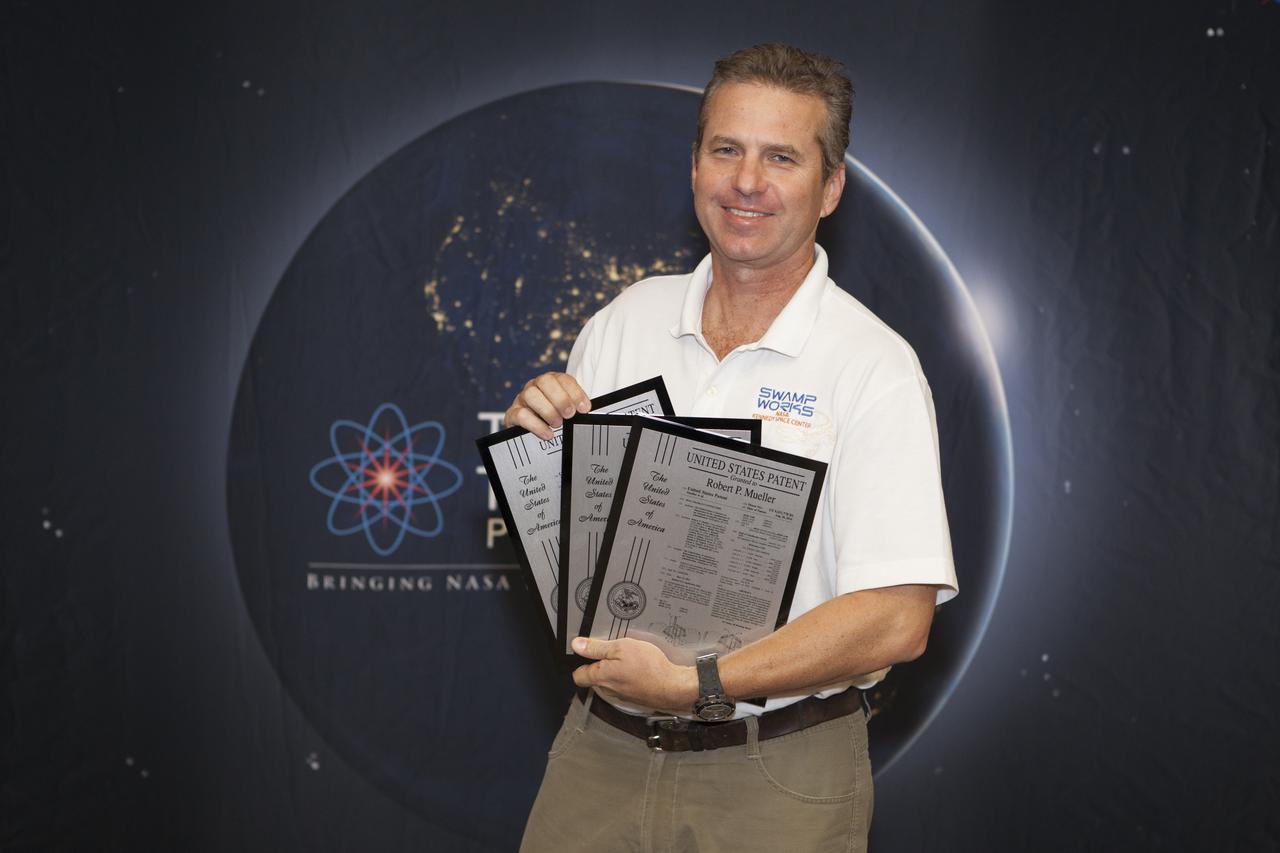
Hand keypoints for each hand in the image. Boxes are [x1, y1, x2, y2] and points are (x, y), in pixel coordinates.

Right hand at [504, 372, 590, 439]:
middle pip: (545, 381)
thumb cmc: (554, 419)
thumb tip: (588, 412)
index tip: (584, 408)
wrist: (530, 434)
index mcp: (552, 382)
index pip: (563, 379)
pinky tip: (547, 434)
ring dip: (547, 410)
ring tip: (558, 424)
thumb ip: (576, 409)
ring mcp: (522, 399)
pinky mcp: (512, 414)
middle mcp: (535, 386)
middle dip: (561, 399)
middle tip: (570, 415)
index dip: (575, 392)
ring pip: (531, 395)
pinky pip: (521, 415)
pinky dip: (536, 425)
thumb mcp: (567, 412)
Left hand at [571, 637, 697, 714]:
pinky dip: (629, 678)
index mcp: (601, 677)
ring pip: (611, 682)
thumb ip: (597, 647)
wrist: (673, 687)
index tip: (588, 652)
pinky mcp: (634, 698)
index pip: (578, 676)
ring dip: (617, 671)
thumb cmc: (649, 667)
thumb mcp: (621, 647)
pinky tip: (640, 669)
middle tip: (614, 652)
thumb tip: (577, 645)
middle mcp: (609, 690)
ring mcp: (622, 696)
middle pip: (595, 678)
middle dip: (601, 665)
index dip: (581, 662)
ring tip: (630, 659)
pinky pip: (625, 686)